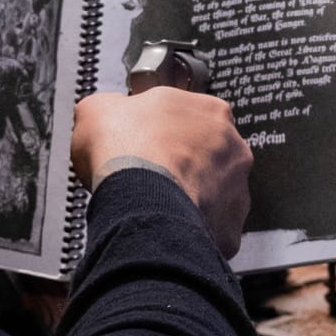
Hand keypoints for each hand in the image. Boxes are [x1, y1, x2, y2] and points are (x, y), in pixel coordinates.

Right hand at [71, 89, 252, 258]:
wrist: (138, 200)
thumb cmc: (125, 150)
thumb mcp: (98, 109)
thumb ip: (112, 107)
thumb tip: (108, 114)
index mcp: (209, 110)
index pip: (190, 117)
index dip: (163, 131)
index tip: (144, 143)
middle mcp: (233, 146)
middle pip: (207, 155)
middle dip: (182, 165)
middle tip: (150, 175)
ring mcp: (236, 188)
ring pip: (213, 193)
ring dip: (190, 196)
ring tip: (156, 204)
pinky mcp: (230, 226)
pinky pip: (211, 227)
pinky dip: (192, 228)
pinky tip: (167, 225)